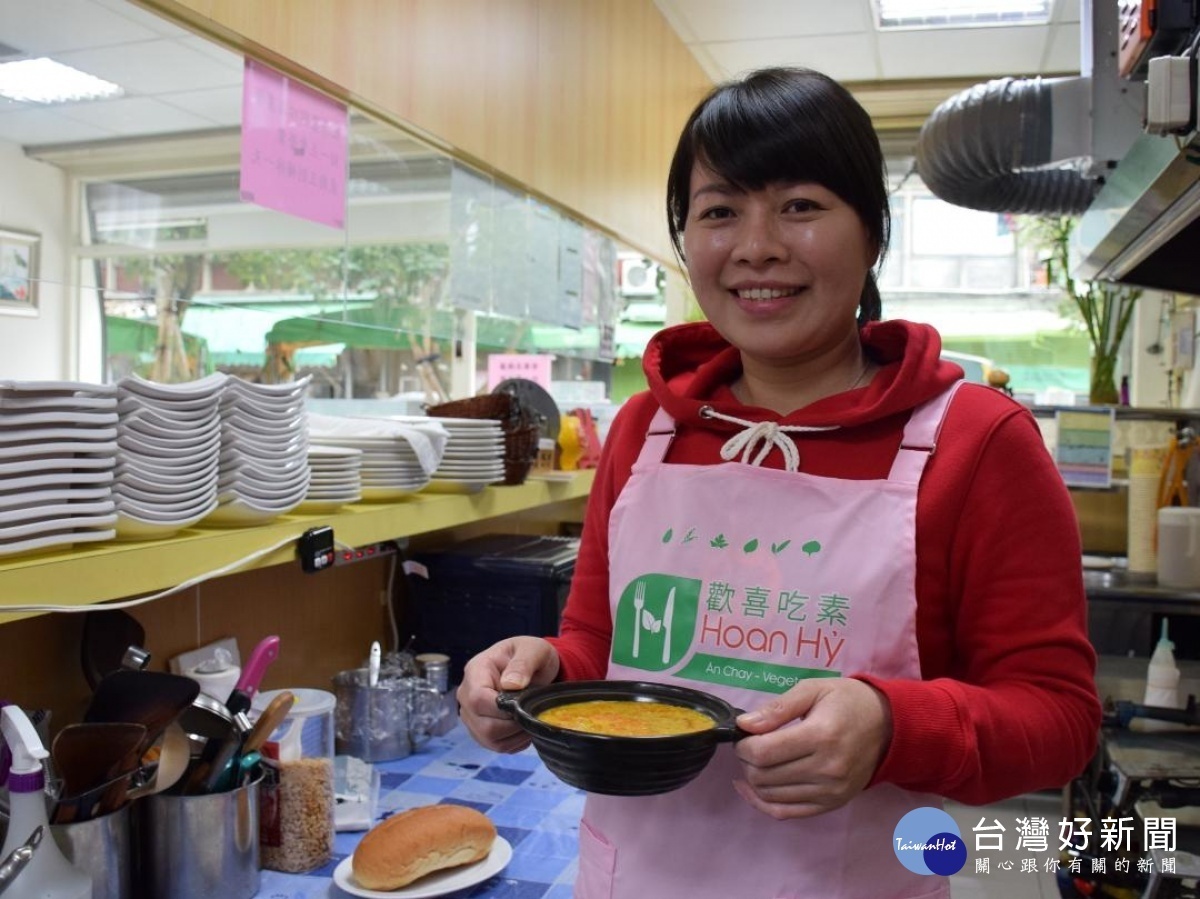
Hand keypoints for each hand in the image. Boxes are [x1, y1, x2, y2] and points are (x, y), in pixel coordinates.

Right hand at [456, 636, 559, 752]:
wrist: (534, 666)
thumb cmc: (531, 655)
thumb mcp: (533, 650)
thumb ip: (523, 664)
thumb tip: (510, 684)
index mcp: (475, 671)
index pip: (477, 699)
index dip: (501, 709)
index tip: (523, 704)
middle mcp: (467, 695)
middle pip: (483, 725)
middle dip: (512, 725)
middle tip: (531, 713)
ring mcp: (471, 715)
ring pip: (489, 739)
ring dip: (515, 735)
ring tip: (529, 719)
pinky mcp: (480, 730)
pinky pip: (496, 746)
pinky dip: (514, 742)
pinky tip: (524, 727)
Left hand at [732, 678, 891, 819]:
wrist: (888, 726)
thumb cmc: (848, 701)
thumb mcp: (813, 689)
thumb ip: (778, 707)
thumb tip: (744, 725)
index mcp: (821, 736)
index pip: (764, 753)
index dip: (743, 745)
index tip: (743, 734)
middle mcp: (827, 769)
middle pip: (764, 776)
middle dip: (746, 760)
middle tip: (749, 745)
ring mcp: (831, 791)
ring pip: (771, 796)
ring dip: (753, 779)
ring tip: (756, 760)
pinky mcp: (832, 804)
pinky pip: (786, 813)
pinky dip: (762, 803)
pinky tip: (751, 788)